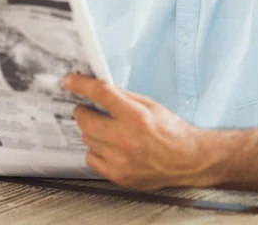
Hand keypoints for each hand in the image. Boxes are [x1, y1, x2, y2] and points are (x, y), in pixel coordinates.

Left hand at [62, 74, 217, 190]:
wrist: (187, 160)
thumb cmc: (170, 130)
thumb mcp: (150, 105)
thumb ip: (124, 96)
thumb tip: (99, 88)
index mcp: (136, 116)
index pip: (101, 94)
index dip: (81, 85)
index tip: (70, 81)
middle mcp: (126, 139)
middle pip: (86, 120)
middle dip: (83, 111)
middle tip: (87, 109)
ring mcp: (121, 161)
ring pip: (87, 139)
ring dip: (91, 131)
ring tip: (105, 129)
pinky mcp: (119, 177)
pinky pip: (92, 159)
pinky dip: (96, 150)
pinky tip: (108, 146)